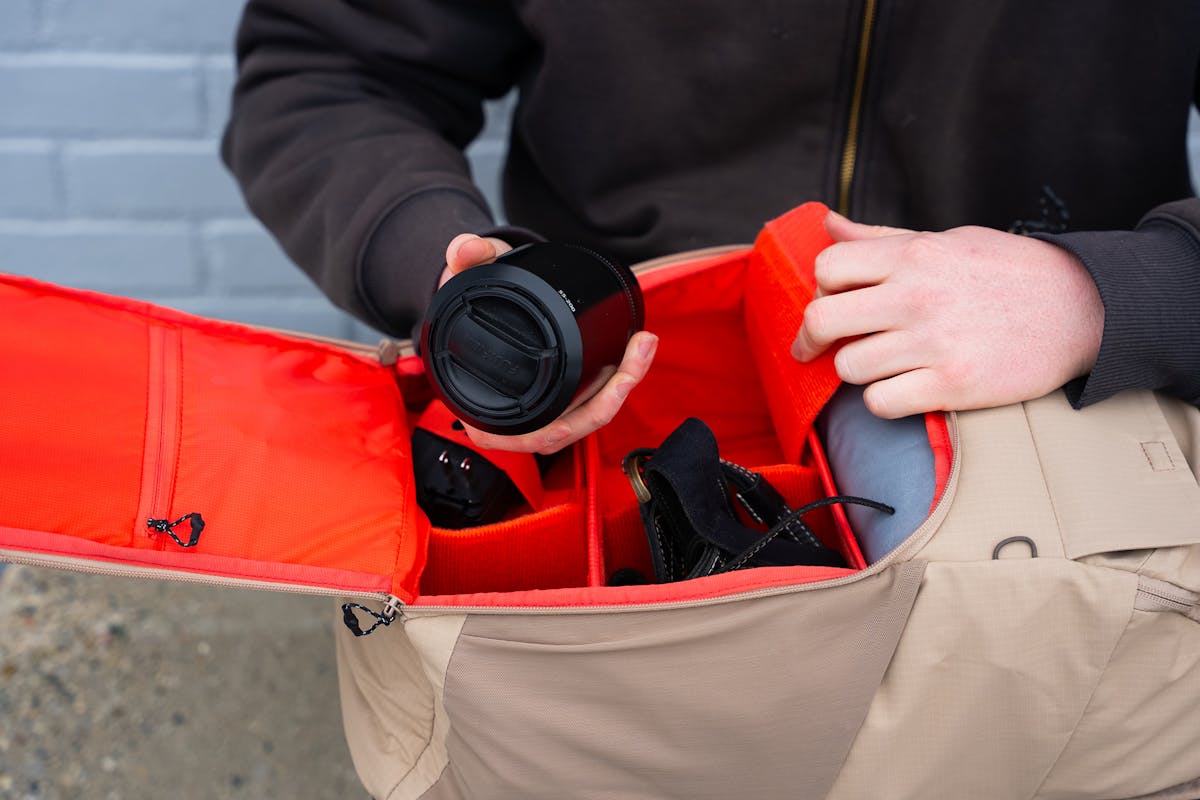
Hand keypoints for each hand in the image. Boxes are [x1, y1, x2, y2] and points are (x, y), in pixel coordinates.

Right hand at [440, 233, 658, 453]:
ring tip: (644, 347)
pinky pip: (587, 403)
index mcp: (484, 419)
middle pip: (574, 427)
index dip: (576, 420)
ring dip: (621, 388)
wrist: (465, 302)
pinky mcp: (555, 399)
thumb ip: (463, 259)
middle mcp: (513, 426)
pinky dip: (613, 383)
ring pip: (585, 417)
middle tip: (640, 349)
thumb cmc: (461, 306)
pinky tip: (633, 355)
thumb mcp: (461, 279)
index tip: (612, 383)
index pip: (538, 434)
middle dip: (615, 396)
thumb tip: (466, 248)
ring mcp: (537, 415)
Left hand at [791, 212, 1103, 417]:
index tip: (831, 303)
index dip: (821, 289)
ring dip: (856, 370)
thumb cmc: (1007, 272)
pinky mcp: (952, 384)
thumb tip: (828, 223)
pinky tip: (900, 387)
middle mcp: (917, 296)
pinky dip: (882, 400)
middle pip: (821, 321)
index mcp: (913, 255)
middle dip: (811, 339)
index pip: (827, 268)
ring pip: (847, 367)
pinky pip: (880, 402)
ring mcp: (933, 342)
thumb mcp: (947, 239)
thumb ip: (882, 238)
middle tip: (816, 348)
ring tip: (879, 364)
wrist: (1081, 308)